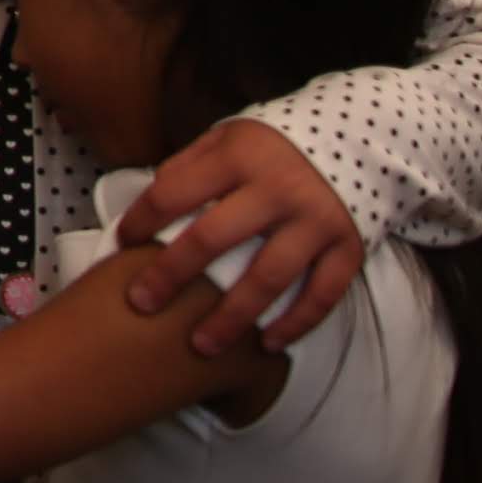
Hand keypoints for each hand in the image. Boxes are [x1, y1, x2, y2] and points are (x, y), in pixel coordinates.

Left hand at [118, 116, 365, 354]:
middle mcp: (277, 189)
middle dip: (172, 276)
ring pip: (268, 278)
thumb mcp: (228, 136)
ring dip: (232, 318)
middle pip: (213, 239)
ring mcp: (315, 221)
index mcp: (237, 157)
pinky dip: (295, 324)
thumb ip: (190, 166)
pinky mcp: (348, 247)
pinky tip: (267, 344)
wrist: (359, 138)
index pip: (174, 192)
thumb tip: (148, 204)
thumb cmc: (276, 146)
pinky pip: (322, 295)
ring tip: (202, 346)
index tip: (122, 246)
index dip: (142, 221)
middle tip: (142, 305)